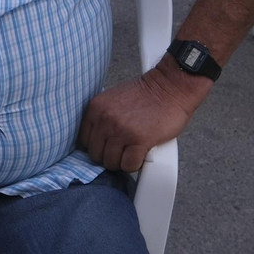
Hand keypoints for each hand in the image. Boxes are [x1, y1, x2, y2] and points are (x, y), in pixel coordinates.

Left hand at [77, 66, 209, 172]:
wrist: (170, 88)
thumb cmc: (146, 95)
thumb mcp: (113, 99)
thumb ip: (102, 116)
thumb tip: (97, 139)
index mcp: (96, 108)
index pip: (84, 140)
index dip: (97, 146)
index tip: (107, 147)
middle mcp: (105, 120)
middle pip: (96, 154)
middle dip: (109, 156)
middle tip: (122, 151)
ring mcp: (121, 131)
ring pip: (111, 163)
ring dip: (122, 162)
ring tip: (132, 152)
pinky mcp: (139, 141)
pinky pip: (129, 165)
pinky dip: (135, 164)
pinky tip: (140, 154)